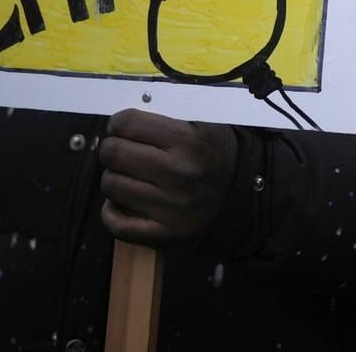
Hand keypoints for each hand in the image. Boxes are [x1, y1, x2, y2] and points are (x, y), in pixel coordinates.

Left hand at [98, 109, 237, 247]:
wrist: (244, 196)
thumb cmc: (216, 155)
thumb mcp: (202, 126)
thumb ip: (164, 120)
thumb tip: (120, 122)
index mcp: (190, 141)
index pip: (129, 124)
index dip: (118, 123)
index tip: (121, 128)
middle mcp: (180, 174)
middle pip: (114, 154)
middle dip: (112, 149)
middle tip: (122, 152)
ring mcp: (171, 208)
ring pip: (111, 186)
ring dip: (114, 178)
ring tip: (128, 177)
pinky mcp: (165, 235)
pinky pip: (116, 224)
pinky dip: (111, 211)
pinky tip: (122, 201)